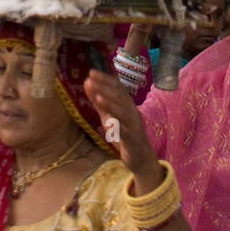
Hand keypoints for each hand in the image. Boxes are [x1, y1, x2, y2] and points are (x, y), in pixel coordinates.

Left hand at [83, 70, 161, 188]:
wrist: (141, 157)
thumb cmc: (124, 134)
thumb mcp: (110, 116)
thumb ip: (99, 102)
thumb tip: (87, 84)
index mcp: (126, 104)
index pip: (117, 87)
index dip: (105, 79)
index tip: (91, 72)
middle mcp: (132, 111)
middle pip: (119, 97)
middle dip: (104, 88)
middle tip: (90, 81)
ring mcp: (134, 125)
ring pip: (123, 112)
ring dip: (110, 105)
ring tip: (98, 98)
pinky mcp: (133, 140)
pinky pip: (125, 133)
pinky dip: (117, 128)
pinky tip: (108, 124)